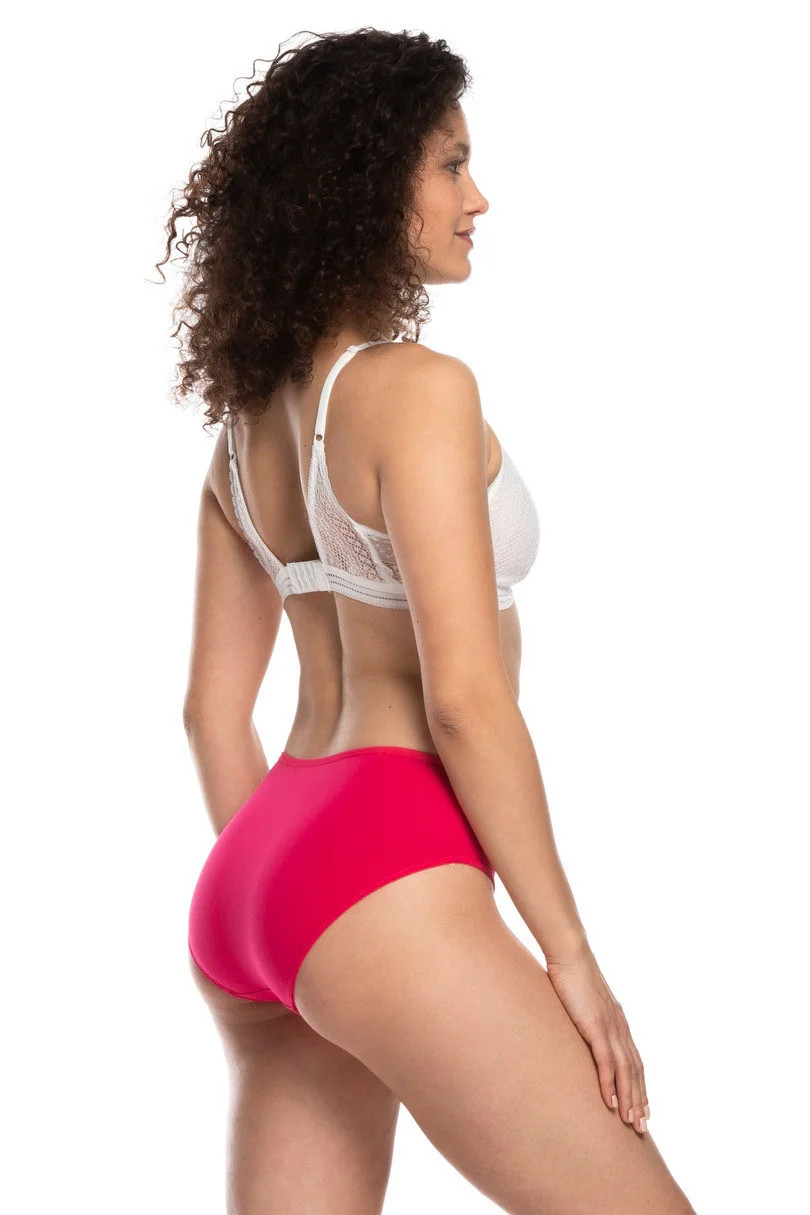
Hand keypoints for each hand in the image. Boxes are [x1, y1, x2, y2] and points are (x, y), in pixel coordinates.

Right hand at [546, 948, 649, 1133]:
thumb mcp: (583, 1001)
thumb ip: (586, 1018)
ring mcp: (609, 1027)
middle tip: (642, 1126)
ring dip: (628, 1098)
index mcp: (618, 1022)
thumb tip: (579, 1027)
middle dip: (639, 1099)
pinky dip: (609, 1083)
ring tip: (629, 1122)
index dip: (639, 1085)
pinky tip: (609, 1100)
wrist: (570, 954)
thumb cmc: (572, 974)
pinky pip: (606, 1060)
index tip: (642, 1108)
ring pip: (625, 1070)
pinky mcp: (595, 1026)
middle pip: (635, 1070)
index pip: (635, 1060)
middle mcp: (619, 1027)